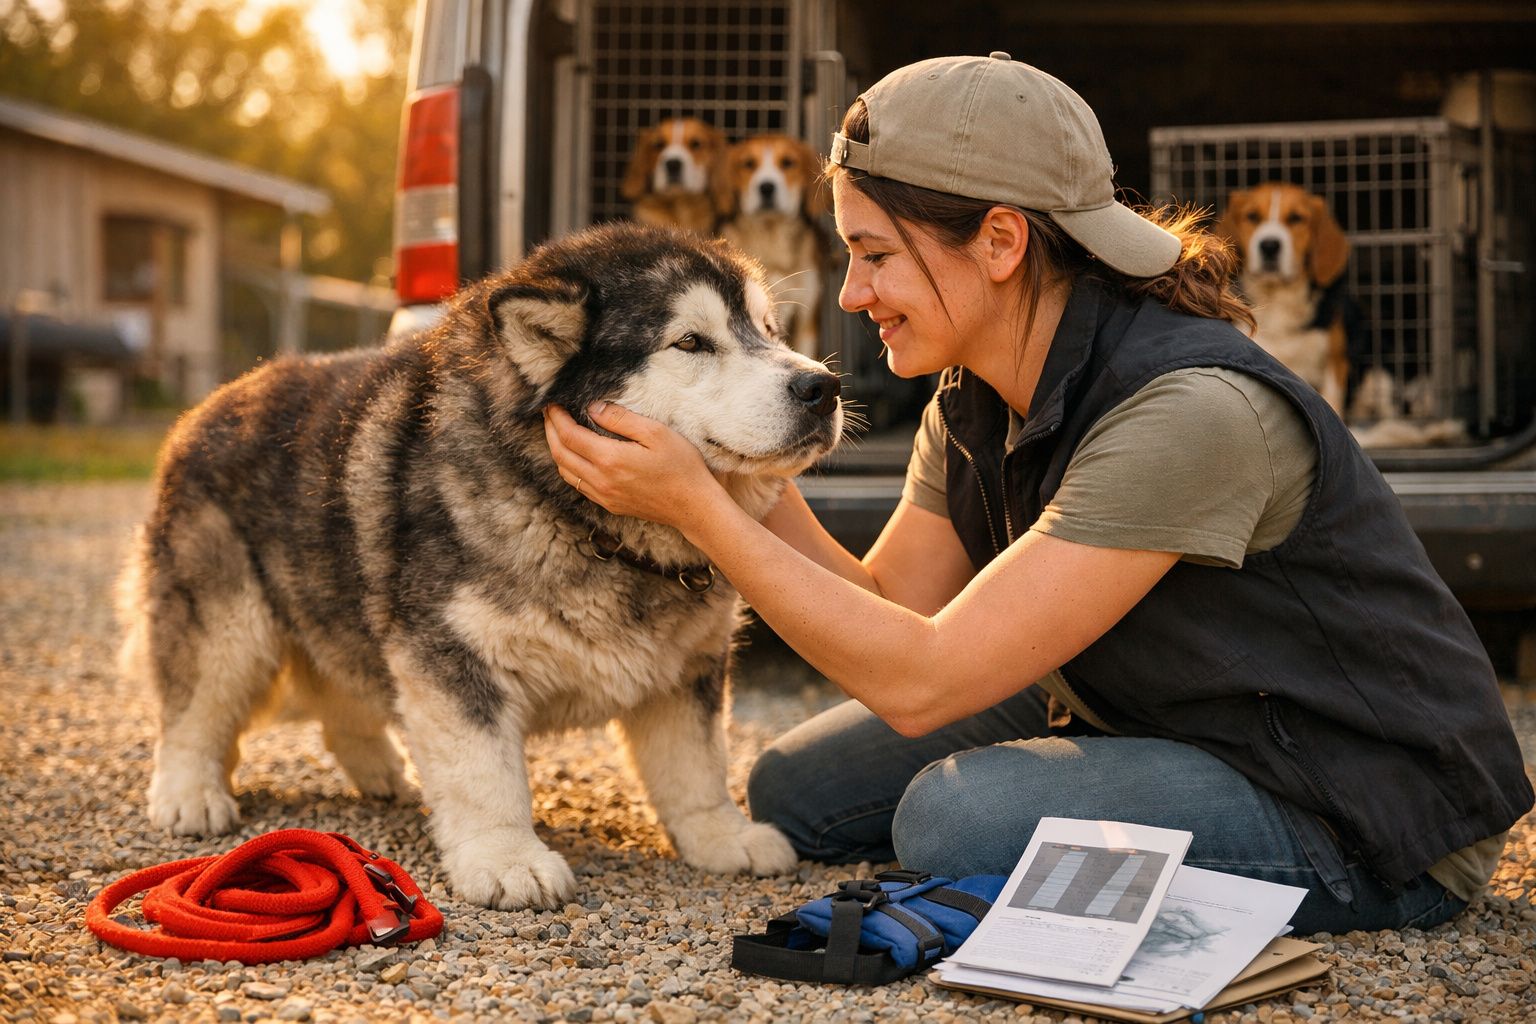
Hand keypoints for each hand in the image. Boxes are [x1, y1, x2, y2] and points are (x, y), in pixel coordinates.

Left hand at [542, 402, 724, 528]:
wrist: (694, 506)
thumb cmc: (681, 467)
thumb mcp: (655, 432)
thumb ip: (620, 419)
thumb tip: (593, 408)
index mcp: (609, 459)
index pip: (569, 435)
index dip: (556, 417)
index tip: (552, 403)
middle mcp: (600, 480)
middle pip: (560, 454)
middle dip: (550, 431)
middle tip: (549, 414)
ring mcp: (603, 496)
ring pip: (565, 472)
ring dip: (556, 450)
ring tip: (558, 431)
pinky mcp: (609, 505)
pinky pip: (578, 485)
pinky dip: (569, 467)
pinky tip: (575, 456)